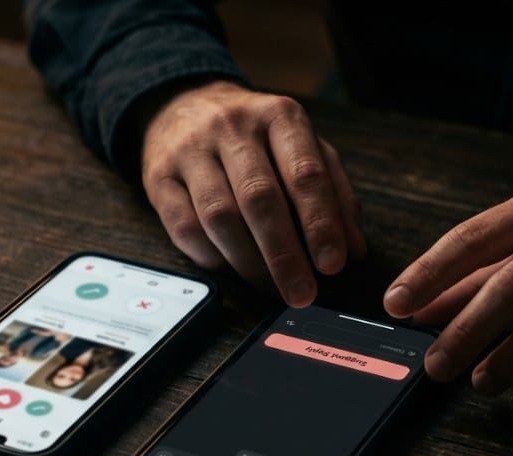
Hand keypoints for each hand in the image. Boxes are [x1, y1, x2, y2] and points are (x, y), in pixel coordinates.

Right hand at [139, 80, 365, 305]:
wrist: (183, 105)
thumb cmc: (254, 137)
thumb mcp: (302, 148)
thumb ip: (334, 193)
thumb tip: (354, 249)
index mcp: (279, 116)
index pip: (304, 173)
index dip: (320, 223)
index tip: (332, 265)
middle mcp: (232, 127)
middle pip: (260, 199)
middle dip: (284, 254)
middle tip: (301, 292)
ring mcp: (190, 151)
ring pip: (220, 217)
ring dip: (249, 262)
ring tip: (271, 287)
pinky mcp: (158, 177)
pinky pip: (185, 228)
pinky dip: (212, 257)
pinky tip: (231, 267)